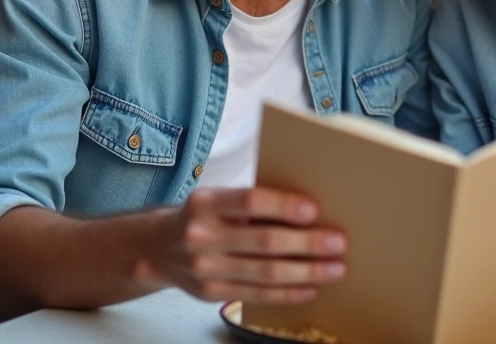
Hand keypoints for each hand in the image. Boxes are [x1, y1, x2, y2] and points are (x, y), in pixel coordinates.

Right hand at [139, 186, 347, 303]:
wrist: (157, 247)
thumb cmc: (203, 216)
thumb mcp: (217, 199)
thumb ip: (250, 204)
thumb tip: (307, 211)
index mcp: (206, 203)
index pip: (250, 201)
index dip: (283, 206)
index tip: (313, 210)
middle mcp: (201, 236)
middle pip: (264, 241)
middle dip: (307, 243)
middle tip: (338, 243)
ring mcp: (204, 268)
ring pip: (265, 273)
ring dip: (306, 272)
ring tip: (334, 268)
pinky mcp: (210, 293)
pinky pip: (257, 295)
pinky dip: (287, 292)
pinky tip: (310, 288)